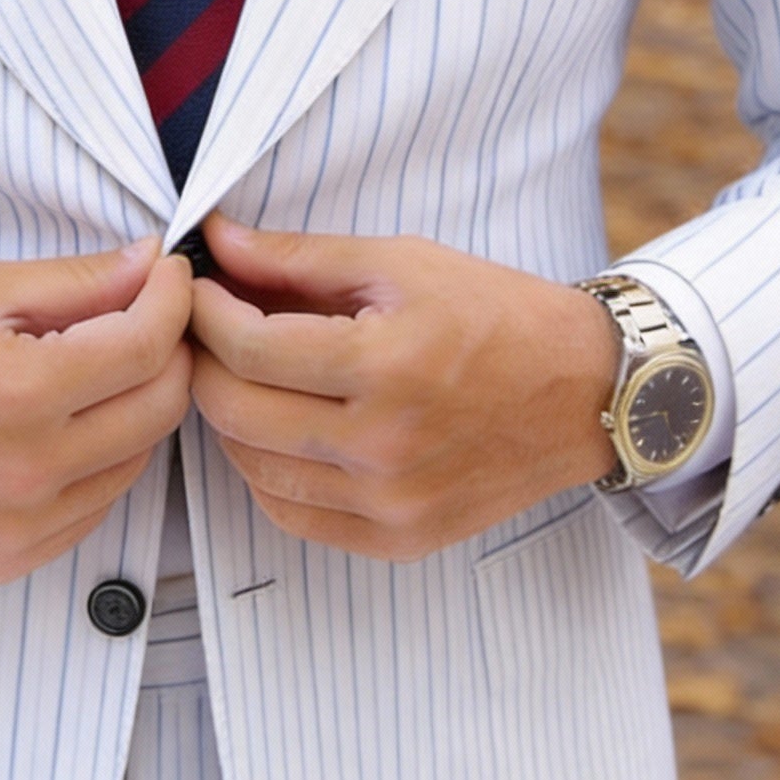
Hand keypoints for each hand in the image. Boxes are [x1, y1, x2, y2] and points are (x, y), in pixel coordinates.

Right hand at [0, 240, 192, 583]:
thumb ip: (72, 282)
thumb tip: (149, 263)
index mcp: (16, 395)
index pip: (146, 346)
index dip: (172, 299)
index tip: (168, 274)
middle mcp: (28, 473)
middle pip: (160, 407)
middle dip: (169, 349)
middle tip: (146, 313)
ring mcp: (21, 528)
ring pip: (137, 459)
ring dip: (138, 405)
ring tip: (99, 365)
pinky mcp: (9, 560)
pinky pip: (96, 504)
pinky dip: (102, 458)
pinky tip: (65, 422)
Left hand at [186, 215, 620, 560]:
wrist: (583, 391)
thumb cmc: (495, 315)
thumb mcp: (400, 263)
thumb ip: (298, 256)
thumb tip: (217, 240)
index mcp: (386, 365)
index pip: (248, 348)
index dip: (204, 312)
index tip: (195, 288)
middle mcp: (385, 446)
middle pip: (236, 412)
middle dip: (204, 361)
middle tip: (207, 328)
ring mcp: (391, 503)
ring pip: (252, 469)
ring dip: (230, 417)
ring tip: (244, 374)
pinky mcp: (399, 539)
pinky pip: (292, 515)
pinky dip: (266, 472)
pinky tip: (278, 429)